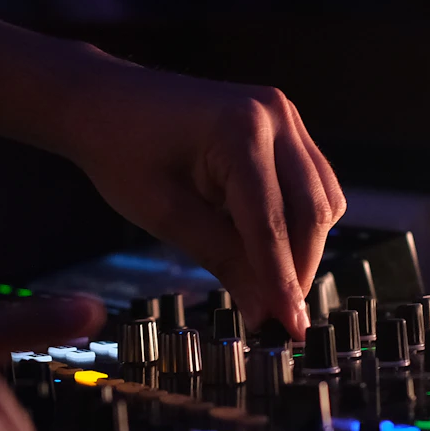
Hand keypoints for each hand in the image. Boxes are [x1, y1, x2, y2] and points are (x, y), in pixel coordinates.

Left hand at [54, 53, 345, 336]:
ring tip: (267, 280)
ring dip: (304, 246)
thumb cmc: (121, 150)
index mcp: (239, 129)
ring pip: (323, 199)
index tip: (288, 329)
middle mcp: (274, 115)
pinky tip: (266, 242)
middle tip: (278, 316)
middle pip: (312, 211)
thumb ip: (222, 259)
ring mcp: (284, 117)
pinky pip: (313, 184)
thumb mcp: (164, 214)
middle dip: (299, 269)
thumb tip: (264, 311)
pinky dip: (298, 220)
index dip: (282, 283)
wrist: (106, 101)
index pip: (271, 223)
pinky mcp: (284, 127)